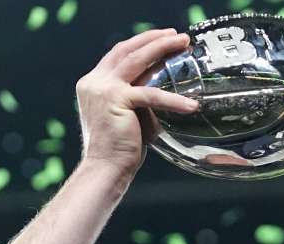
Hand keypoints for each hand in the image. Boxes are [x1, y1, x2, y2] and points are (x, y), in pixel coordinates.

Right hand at [76, 29, 199, 178]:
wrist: (104, 169)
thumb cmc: (118, 149)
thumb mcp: (125, 115)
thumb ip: (136, 99)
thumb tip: (161, 91)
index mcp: (92, 84)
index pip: (118, 55)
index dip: (140, 44)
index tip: (161, 37)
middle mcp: (94, 82)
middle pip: (127, 50)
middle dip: (154, 39)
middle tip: (178, 35)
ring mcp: (103, 89)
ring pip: (137, 59)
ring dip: (162, 48)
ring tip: (183, 44)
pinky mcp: (116, 100)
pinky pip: (151, 94)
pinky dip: (173, 99)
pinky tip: (191, 104)